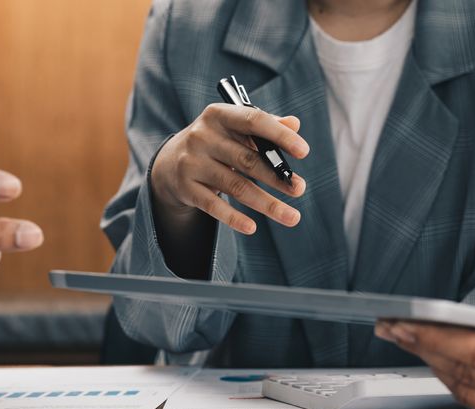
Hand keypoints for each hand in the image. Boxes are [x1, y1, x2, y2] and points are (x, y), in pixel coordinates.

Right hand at [151, 104, 309, 234]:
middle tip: (300, 188)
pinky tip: (252, 228)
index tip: (304, 152)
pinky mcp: (186, 188)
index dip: (280, 136)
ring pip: (236, 187)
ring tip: (292, 216)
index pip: (253, 121)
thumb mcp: (234, 127)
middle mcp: (202, 137)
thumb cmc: (215, 141)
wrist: (170, 162)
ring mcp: (192, 163)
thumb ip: (264, 125)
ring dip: (267, 204)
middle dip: (277, 177)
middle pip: (247, 160)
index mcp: (219, 115)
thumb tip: (294, 124)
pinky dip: (234, 218)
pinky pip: (214, 206)